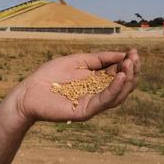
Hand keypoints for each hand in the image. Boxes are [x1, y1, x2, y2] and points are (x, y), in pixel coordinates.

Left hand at [14, 48, 139, 124]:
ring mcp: (93, 103)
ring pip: (118, 95)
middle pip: (123, 85)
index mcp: (96, 81)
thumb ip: (99, 58)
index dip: (128, 63)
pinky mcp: (86, 111)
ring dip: (126, 79)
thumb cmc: (50, 76)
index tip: (134, 52)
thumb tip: (122, 54)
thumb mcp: (78, 61)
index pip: (119, 73)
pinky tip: (119, 77)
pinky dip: (114, 89)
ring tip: (130, 65)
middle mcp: (98, 93)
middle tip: (134, 58)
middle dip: (131, 70)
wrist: (29, 92)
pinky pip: (104, 101)